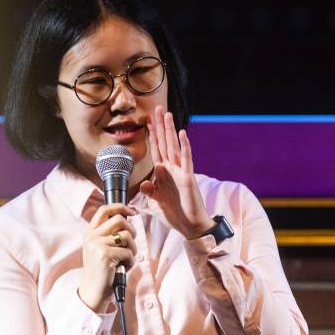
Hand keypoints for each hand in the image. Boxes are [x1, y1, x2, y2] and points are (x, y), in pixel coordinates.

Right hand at [78, 203, 137, 311]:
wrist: (93, 292)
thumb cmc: (102, 270)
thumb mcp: (100, 248)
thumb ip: (110, 234)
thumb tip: (129, 218)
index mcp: (89, 232)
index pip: (104, 209)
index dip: (121, 207)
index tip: (132, 212)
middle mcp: (91, 236)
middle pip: (119, 219)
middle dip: (131, 230)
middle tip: (132, 242)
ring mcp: (97, 245)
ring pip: (126, 236)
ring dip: (133, 248)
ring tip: (127, 258)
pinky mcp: (105, 255)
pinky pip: (128, 252)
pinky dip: (131, 261)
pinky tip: (123, 267)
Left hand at [140, 104, 215, 239]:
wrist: (191, 226)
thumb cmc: (176, 214)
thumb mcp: (157, 202)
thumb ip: (150, 191)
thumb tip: (143, 183)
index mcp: (164, 174)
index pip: (156, 150)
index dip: (152, 136)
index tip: (148, 122)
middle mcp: (172, 169)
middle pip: (164, 143)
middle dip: (160, 126)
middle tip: (157, 108)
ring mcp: (181, 172)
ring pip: (174, 146)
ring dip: (170, 130)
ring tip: (167, 114)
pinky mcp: (188, 177)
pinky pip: (186, 159)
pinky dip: (184, 146)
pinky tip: (182, 134)